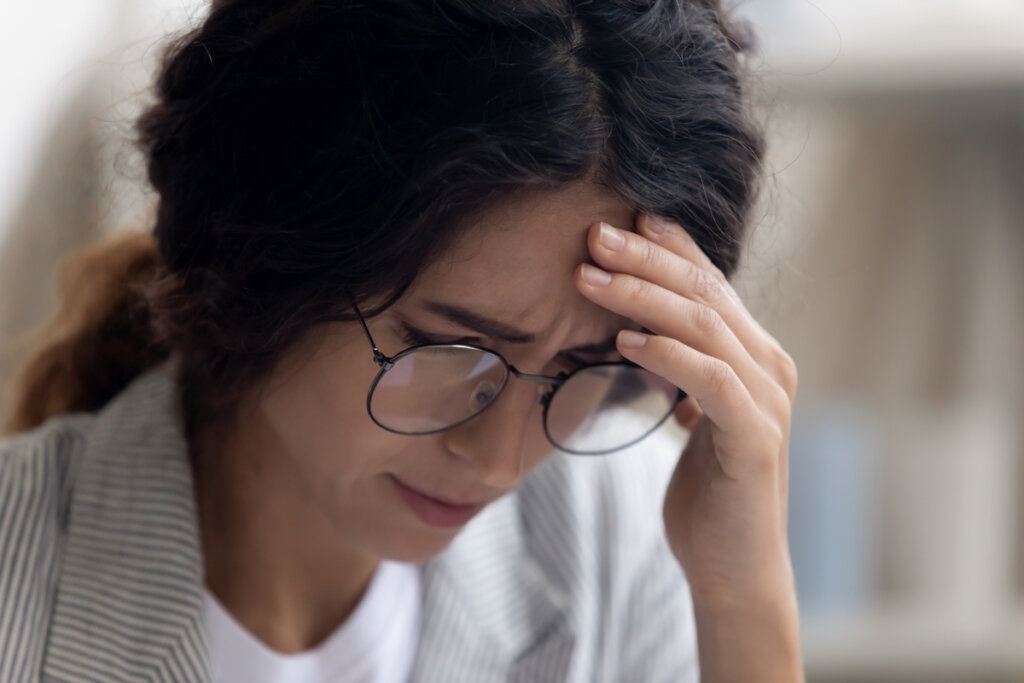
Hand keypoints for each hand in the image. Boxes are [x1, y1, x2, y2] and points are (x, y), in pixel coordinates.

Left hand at [575, 212, 798, 610]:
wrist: (735, 566)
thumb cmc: (707, 490)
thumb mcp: (691, 414)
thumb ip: (680, 368)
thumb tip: (637, 330)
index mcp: (753, 354)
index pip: (709, 282)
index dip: (667, 246)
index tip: (620, 218)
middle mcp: (768, 365)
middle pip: (704, 291)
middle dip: (644, 258)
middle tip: (592, 235)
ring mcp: (767, 399)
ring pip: (704, 325)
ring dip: (641, 296)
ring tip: (588, 277)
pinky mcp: (755, 437)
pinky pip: (710, 379)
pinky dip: (666, 354)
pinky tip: (624, 341)